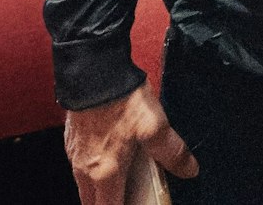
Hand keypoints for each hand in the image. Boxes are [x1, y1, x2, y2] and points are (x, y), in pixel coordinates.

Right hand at [63, 84, 197, 204]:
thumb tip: (189, 170)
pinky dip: (93, 171)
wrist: (93, 71)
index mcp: (106, 173)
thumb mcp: (156, 126)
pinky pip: (80, 167)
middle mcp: (85, 170)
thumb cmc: (121, 99)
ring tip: (121, 183)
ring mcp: (75, 156)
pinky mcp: (72, 141)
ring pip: (85, 187)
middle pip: (92, 204)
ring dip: (99, 191)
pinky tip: (109, 157)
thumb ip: (172, 152)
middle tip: (129, 198)